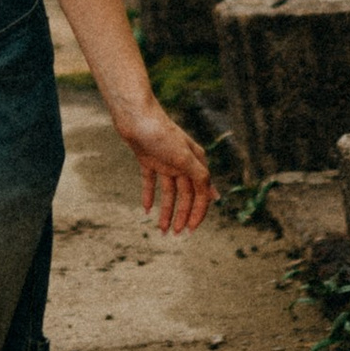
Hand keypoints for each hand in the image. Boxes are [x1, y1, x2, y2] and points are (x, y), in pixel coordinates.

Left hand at [112, 92, 213, 235]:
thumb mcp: (183, 157)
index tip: (190, 231)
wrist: (134, 116)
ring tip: (161, 229)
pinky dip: (149, 195)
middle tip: (175, 234)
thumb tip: (215, 197)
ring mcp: (166, 162)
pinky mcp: (149, 159)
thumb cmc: (161, 133)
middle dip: (181, 216)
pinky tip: (146, 210)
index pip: (202, 194)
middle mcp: (183, 163)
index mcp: (196, 162)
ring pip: (169, 192)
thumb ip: (199, 177)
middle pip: (185, 196)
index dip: (198, 213)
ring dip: (166, 211)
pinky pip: (151, 182)